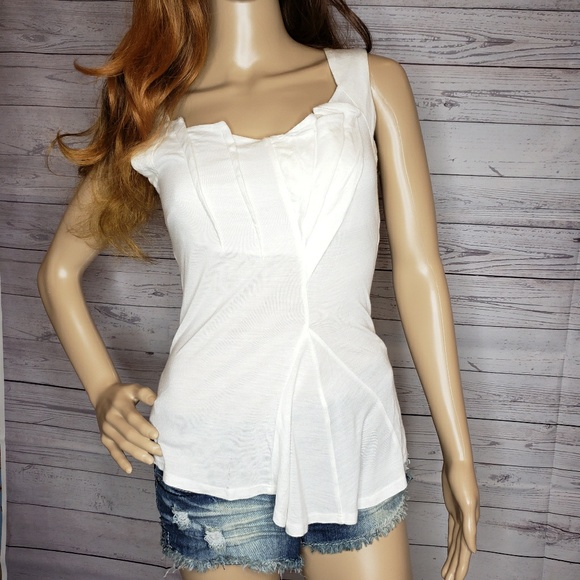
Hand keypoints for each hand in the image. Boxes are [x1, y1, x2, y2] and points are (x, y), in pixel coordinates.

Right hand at [93, 382, 162, 473]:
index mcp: (120, 405)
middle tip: (159, 451)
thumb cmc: (124, 394)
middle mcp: (111, 418)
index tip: (156, 435)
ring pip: (122, 444)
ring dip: (136, 453)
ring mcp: (106, 429)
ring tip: (150, 460)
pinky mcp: (104, 438)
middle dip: (144, 444)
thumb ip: (145, 393)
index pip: (132, 418)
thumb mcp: (134, 388)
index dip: (144, 427)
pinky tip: (130, 469)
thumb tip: (155, 400)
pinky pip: (112, 451)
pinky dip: (120, 461)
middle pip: (128, 434)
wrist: (103, 396)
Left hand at [441, 460, 479, 578]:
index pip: (465, 550)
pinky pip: (452, 531)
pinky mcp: (453, 509)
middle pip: (460, 550)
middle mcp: (467, 522)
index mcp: (470, 523)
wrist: (457, 463)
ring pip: (455, 542)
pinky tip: (449, 550)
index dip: (461, 566)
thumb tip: (473, 549)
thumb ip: (470, 527)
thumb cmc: (462, 480)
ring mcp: (460, 516)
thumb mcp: (466, 503)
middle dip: (455, 566)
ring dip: (452, 557)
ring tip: (446, 572)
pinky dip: (450, 542)